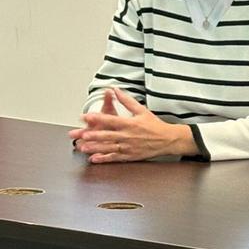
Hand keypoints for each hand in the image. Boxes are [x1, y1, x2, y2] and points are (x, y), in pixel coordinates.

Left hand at [68, 89, 194, 162]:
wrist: (168, 139)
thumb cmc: (155, 125)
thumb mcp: (142, 110)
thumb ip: (127, 101)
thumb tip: (116, 90)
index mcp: (130, 124)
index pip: (111, 120)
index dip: (97, 118)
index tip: (86, 117)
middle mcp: (128, 136)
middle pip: (107, 135)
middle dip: (92, 135)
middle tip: (80, 134)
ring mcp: (129, 147)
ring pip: (109, 147)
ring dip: (95, 147)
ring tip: (83, 147)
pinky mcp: (130, 155)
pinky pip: (115, 157)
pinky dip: (104, 159)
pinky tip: (94, 159)